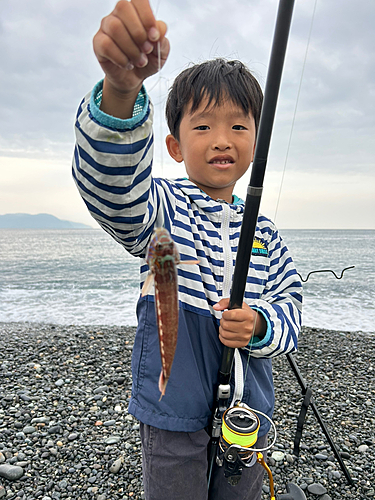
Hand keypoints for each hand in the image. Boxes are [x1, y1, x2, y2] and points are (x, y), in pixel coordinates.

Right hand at [93, 0, 169, 116]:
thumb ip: (162, 40)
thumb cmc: (147, 60)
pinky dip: (121, 58)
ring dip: (131, 48)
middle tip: (147, 50)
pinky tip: (128, 64)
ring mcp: (106, 27)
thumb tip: (159, 30)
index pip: (139, 0)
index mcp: (135, 12)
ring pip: (115, 27)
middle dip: (138, 32)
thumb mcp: (160, 53)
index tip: (155, 37)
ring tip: (140, 61)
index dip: (147, 17)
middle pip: (123, 8)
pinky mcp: (98, 43)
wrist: (133, 79)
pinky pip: (106, 45)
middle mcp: (118, 15)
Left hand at [213, 298, 266, 347]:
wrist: (253, 322)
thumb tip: (216, 307)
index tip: (227, 314)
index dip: (225, 314)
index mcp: (248, 316)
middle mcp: (248, 327)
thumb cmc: (244, 312)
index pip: (230, 315)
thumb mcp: (236, 304)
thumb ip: (224, 302)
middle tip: (226, 320)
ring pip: (224, 334)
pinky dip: (223, 337)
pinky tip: (226, 332)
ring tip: (226, 326)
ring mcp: (245, 336)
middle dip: (222, 321)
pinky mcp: (242, 343)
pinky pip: (226, 342)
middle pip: (226, 325)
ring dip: (222, 329)